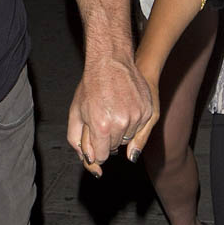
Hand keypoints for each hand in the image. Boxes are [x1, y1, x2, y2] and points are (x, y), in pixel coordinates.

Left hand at [67, 51, 152, 176]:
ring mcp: (136, 117)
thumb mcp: (76, 113)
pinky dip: (132, 122)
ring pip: (128, 139)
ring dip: (120, 131)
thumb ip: (77, 141)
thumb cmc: (91, 86)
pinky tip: (124, 106)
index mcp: (101, 126)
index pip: (101, 156)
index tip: (95, 135)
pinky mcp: (147, 110)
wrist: (110, 61)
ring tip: (113, 110)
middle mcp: (120, 124)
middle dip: (107, 138)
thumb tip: (92, 163)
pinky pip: (139, 128)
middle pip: (115, 148)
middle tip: (103, 117)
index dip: (96, 147)